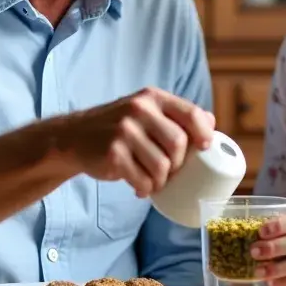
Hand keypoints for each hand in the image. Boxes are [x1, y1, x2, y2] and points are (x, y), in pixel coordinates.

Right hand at [62, 87, 214, 196]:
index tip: (205, 147)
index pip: (191, 112)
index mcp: (152, 98)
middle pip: (179, 143)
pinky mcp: (113, 153)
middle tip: (170, 171)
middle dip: (179, 164)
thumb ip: (174, 115)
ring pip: (162, 166)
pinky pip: (142, 179)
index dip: (204, 132)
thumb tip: (212, 124)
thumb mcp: (144, 110)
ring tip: (153, 181)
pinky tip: (139, 187)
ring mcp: (125, 131)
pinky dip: (145, 188)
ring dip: (161, 180)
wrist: (73, 137)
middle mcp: (139, 109)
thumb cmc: (118, 128)